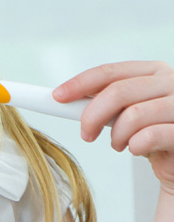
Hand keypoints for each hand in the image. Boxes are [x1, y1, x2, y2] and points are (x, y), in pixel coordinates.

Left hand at [54, 61, 173, 192]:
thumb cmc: (153, 131)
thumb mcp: (128, 110)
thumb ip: (107, 99)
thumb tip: (64, 96)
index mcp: (155, 71)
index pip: (110, 71)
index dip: (80, 83)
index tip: (58, 97)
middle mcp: (172, 83)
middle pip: (117, 92)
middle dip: (92, 115)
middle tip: (86, 134)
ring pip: (132, 115)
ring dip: (116, 136)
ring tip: (119, 144)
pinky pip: (149, 136)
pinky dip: (134, 146)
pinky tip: (137, 149)